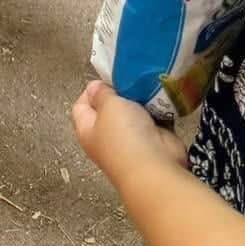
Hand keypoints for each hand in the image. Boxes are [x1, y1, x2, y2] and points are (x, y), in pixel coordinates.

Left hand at [71, 80, 187, 185]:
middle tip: (132, 77)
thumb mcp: (108, 106)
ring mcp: (133, 138)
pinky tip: (162, 94)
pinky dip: (159, 107)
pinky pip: (155, 116)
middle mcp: (108, 136)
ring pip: (135, 110)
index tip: (108, 78)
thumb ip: (102, 93)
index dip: (92, 90)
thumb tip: (95, 87)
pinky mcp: (155, 138)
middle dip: (121, 91)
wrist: (156, 168)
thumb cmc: (125, 137)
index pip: (82, 105)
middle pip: (110, 106)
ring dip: (142, 97)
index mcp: (88, 130)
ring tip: (148, 82)